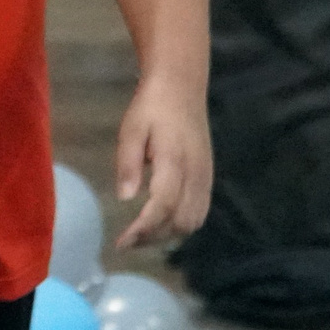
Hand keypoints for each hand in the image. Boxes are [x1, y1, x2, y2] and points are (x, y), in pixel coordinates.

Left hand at [110, 76, 211, 250]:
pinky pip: (199, 212)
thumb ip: (128, 163)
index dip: (143, 229)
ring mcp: (205, 177)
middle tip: (126, 241)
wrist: (182, 87)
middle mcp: (195, 173)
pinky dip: (181, 226)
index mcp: (175, 160)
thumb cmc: (152, 107)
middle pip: (180, 221)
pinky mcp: (208, 178)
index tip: (121, 242)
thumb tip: (125, 198)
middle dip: (153, 238)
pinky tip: (160, 225)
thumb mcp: (132, 129)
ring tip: (140, 236)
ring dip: (167, 235)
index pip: (163, 205)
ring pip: (192, 221)